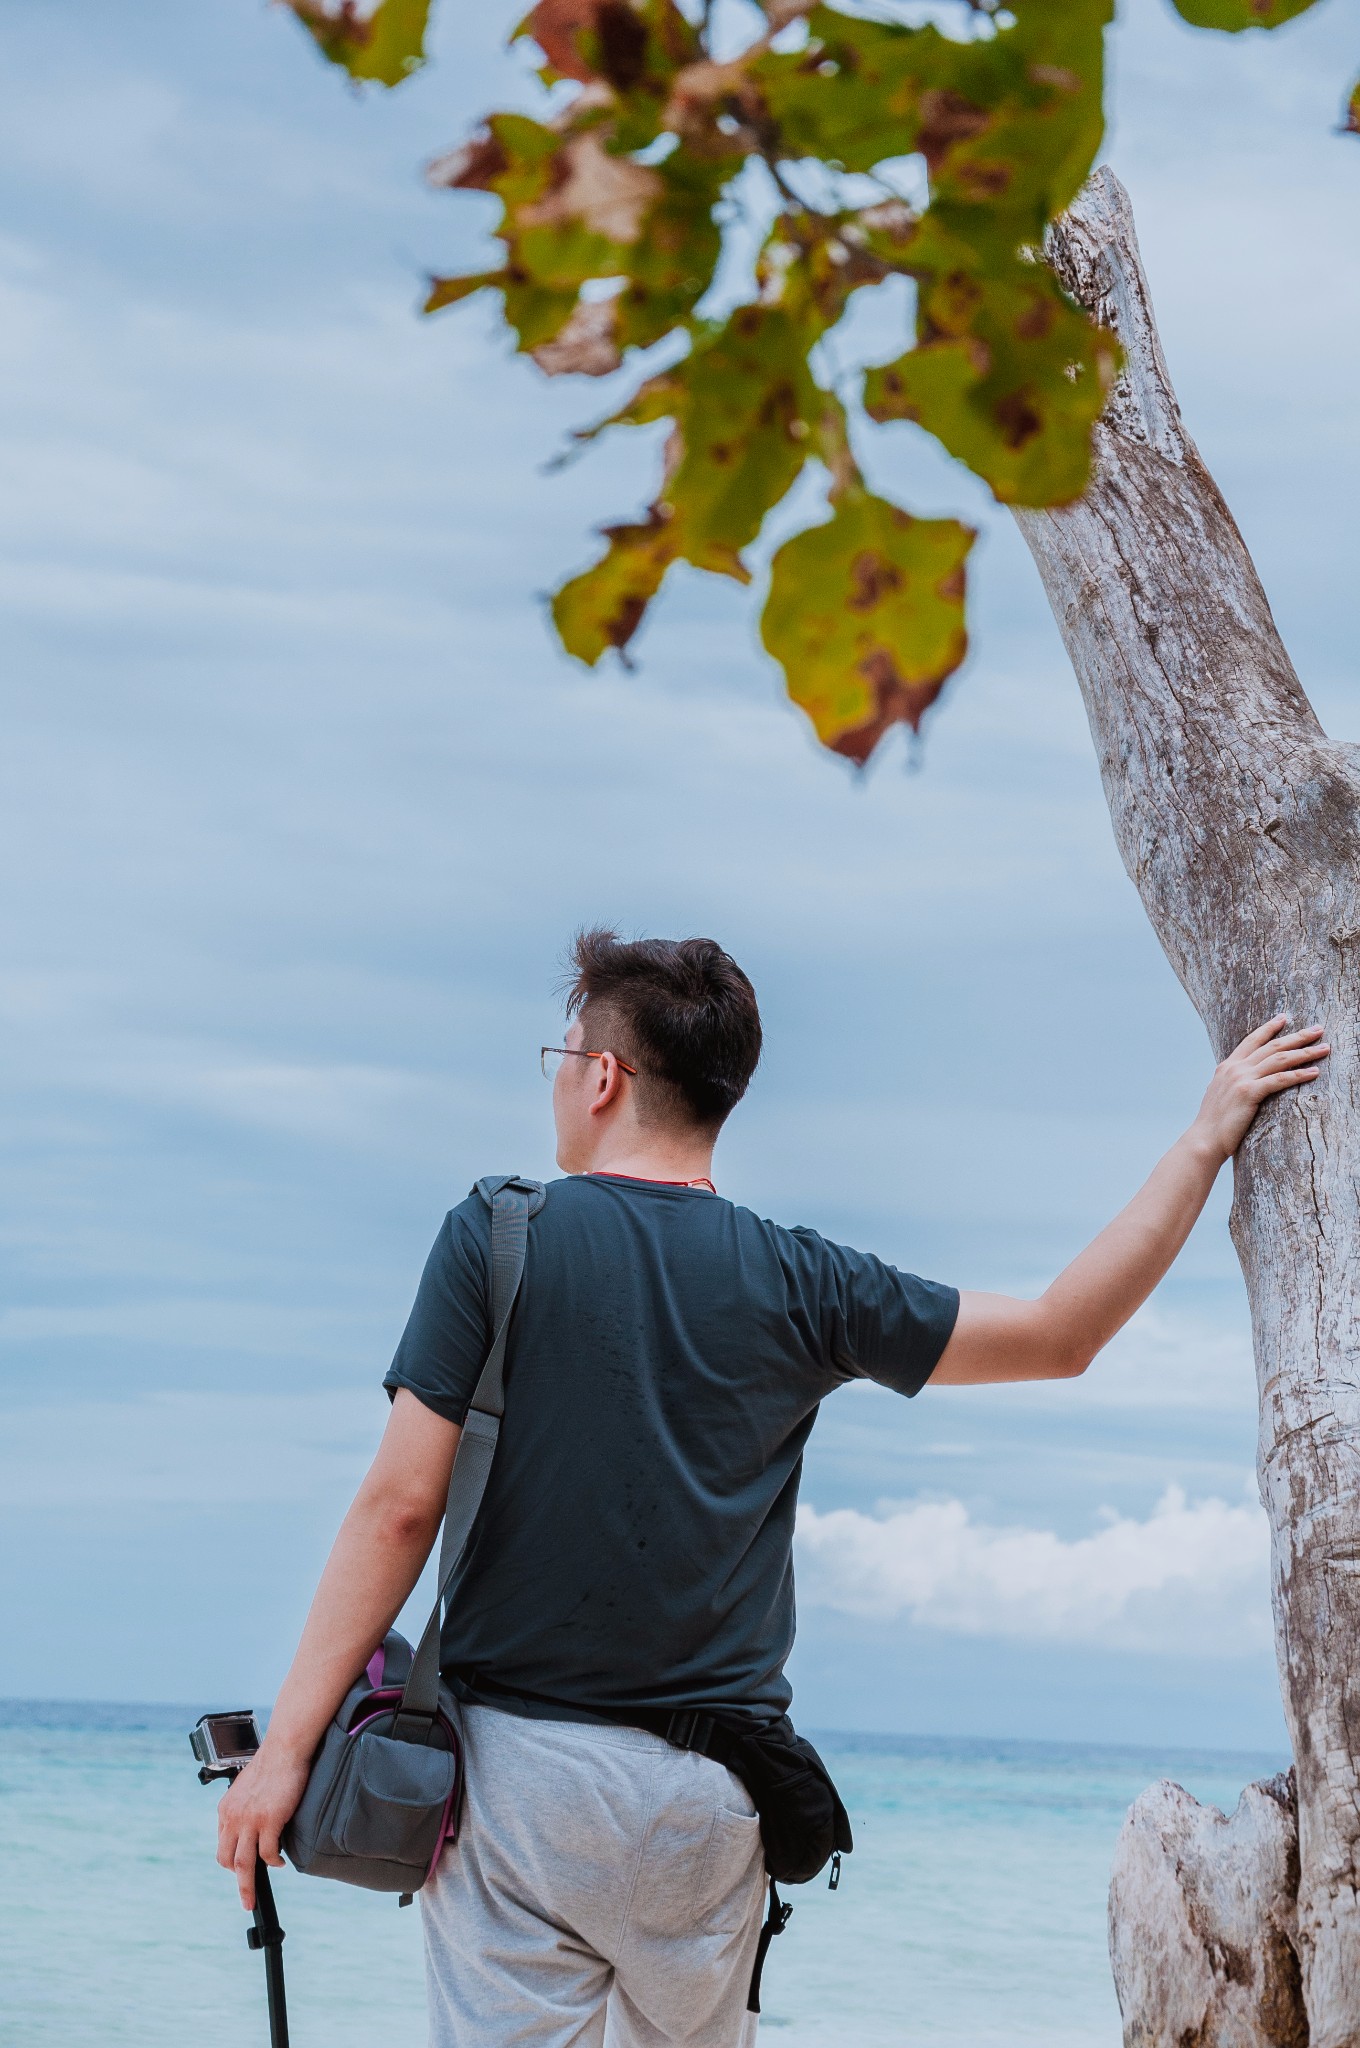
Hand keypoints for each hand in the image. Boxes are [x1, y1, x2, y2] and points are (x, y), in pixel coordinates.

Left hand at [216, 1740, 311, 1908]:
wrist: (284, 1748)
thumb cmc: (271, 1763)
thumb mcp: (245, 1787)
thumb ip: (243, 1807)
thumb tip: (251, 1823)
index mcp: (225, 1809)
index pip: (222, 1845)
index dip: (231, 1862)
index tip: (241, 1872)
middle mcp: (233, 1817)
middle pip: (227, 1861)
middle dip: (237, 1882)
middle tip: (246, 1897)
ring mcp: (250, 1820)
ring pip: (243, 1864)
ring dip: (249, 1885)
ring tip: (254, 1896)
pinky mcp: (269, 1820)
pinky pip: (268, 1853)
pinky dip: (274, 1862)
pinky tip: (280, 1861)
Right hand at [1192, 1015, 1328, 1163]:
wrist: (1204, 1140)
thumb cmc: (1214, 1124)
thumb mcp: (1220, 1096)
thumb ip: (1231, 1084)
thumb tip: (1241, 1083)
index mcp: (1226, 1067)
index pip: (1251, 1040)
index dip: (1269, 1028)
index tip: (1284, 1018)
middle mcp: (1234, 1068)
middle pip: (1271, 1046)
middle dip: (1297, 1036)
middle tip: (1317, 1029)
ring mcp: (1241, 1079)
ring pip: (1279, 1059)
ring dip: (1305, 1052)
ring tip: (1324, 1049)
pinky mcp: (1249, 1092)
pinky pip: (1280, 1079)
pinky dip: (1299, 1074)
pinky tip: (1314, 1072)